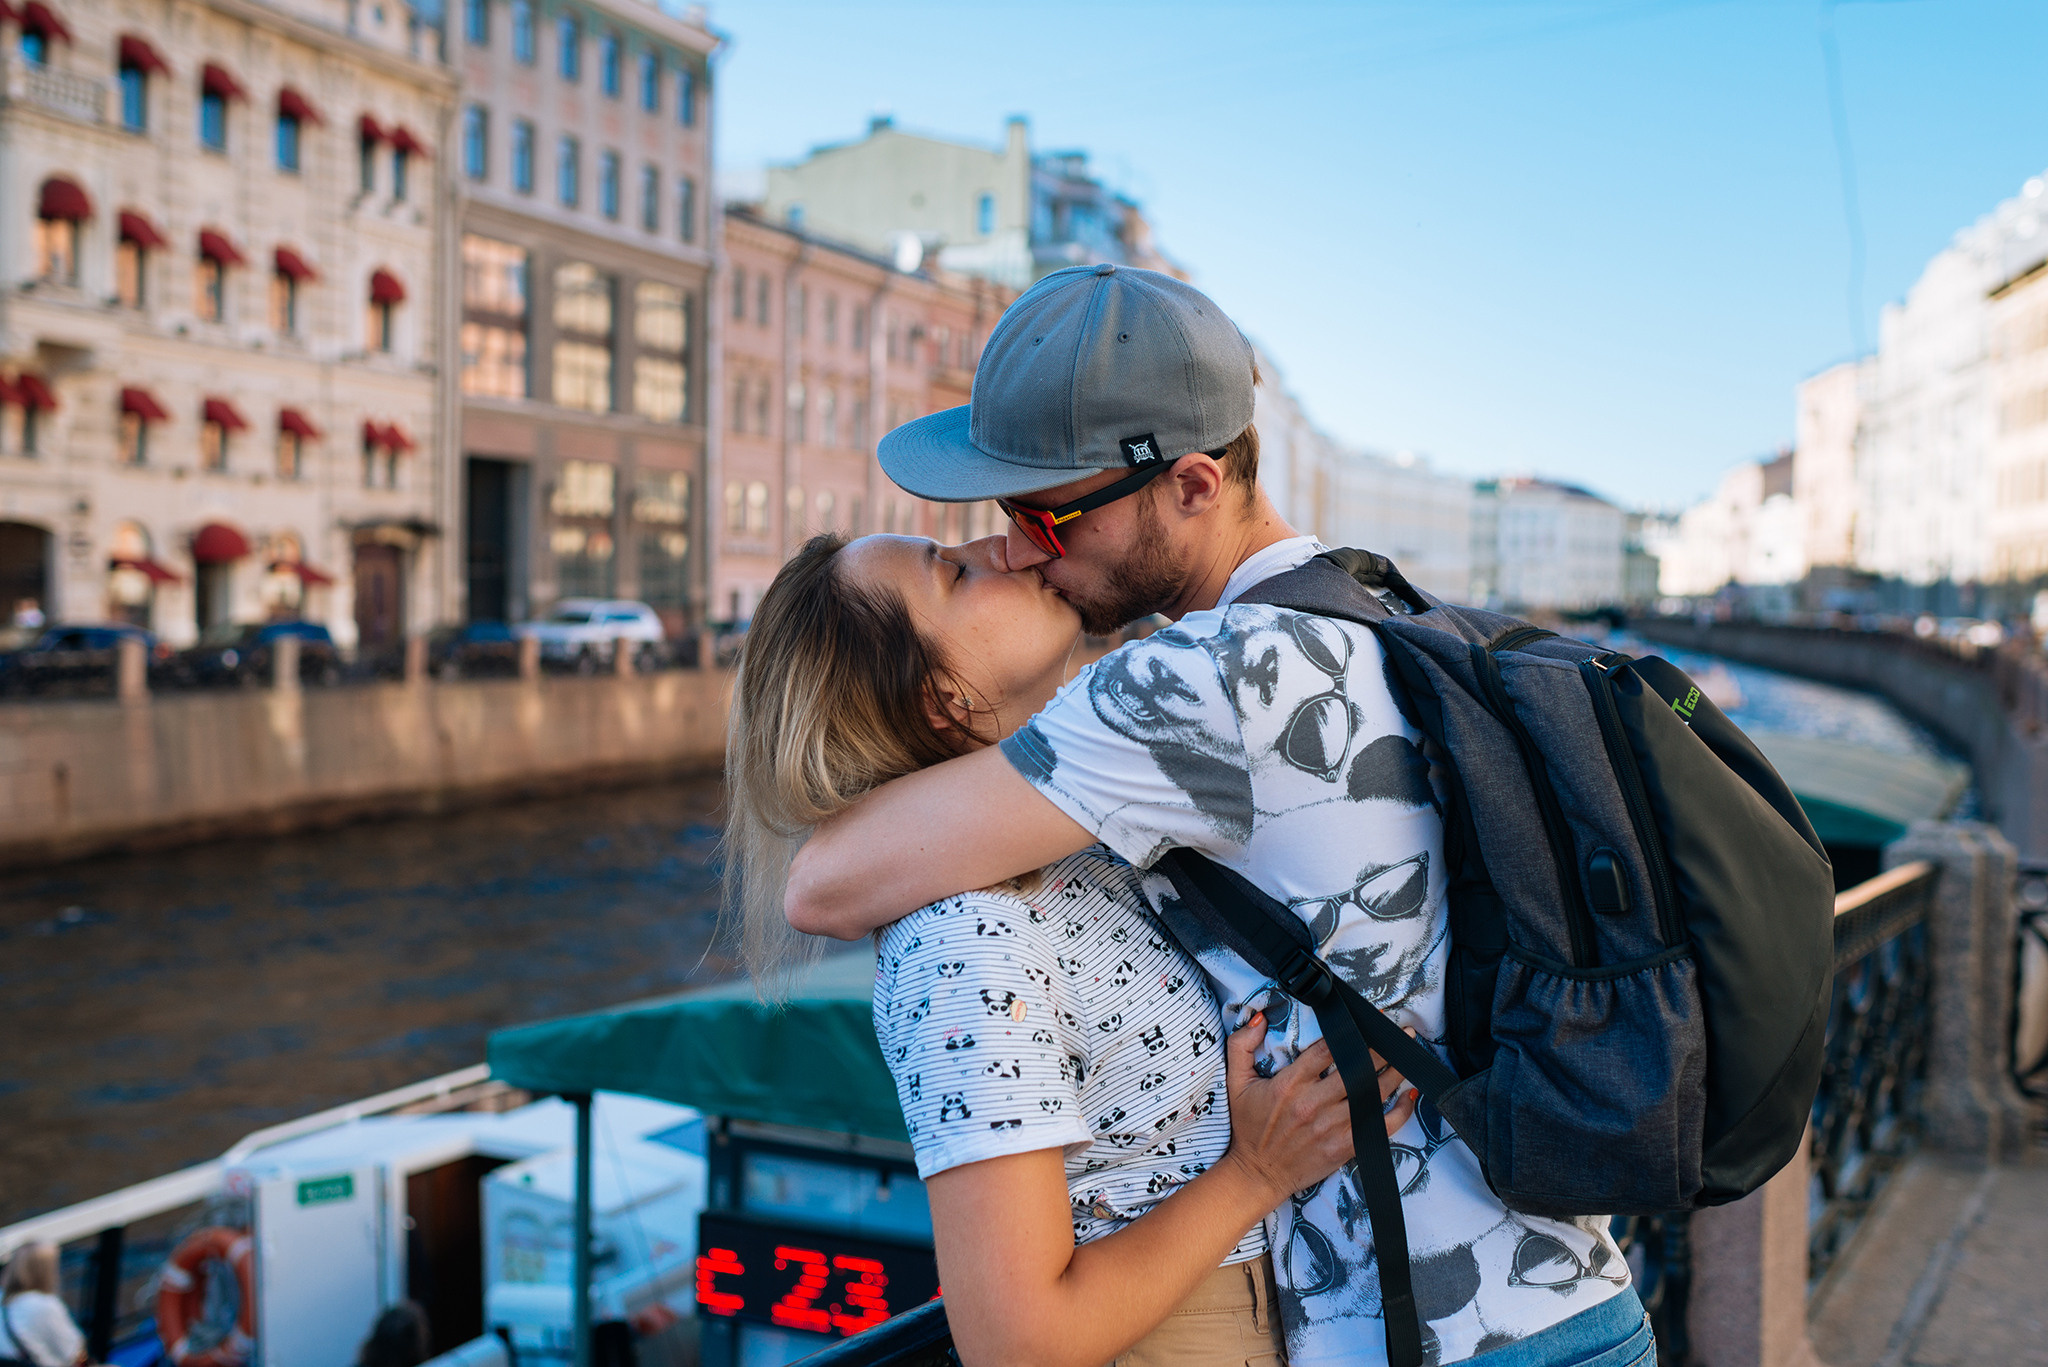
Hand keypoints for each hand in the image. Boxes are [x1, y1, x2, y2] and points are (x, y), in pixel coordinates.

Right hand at [1219, 1012, 1418, 1205]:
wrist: (1257, 1174)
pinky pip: (1380, 1126)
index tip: (1370, 1020)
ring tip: (1409, 1057)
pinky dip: (1399, 1111)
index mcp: (1289, 1084)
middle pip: (1358, 1069)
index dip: (1352, 1032)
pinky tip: (1409, 1096)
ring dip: (1395, 1073)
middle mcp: (1313, 1104)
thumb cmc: (1250, 1127)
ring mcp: (1331, 1127)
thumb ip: (1241, 1046)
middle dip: (1383, 1049)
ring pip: (1373, 1094)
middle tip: (1402, 1033)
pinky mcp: (1343, 1147)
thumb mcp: (1236, 1083)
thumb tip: (1258, 1019)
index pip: (1328, 1050)